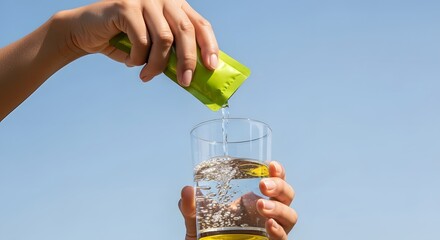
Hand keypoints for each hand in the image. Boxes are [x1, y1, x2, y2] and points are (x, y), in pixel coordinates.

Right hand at [59, 0, 218, 85]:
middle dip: (188, 60)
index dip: (209, 45)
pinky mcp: (127, 6)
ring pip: (164, 38)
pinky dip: (138, 58)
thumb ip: (172, 53)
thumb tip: (193, 75)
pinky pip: (142, 40)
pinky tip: (131, 63)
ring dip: (158, 64)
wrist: (86, 32)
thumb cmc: (123, 41)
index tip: (212, 67)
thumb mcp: (153, 46)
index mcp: (175, 6)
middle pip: (185, 31)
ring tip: (147, 76)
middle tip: (185, 82)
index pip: (200, 24)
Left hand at [178, 161, 297, 239]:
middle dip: (279, 186)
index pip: (275, 180)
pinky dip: (279, 231)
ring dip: (279, 208)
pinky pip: (283, 238)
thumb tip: (187, 190)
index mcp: (254, 199)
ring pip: (290, 216)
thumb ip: (190, 206)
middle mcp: (267, 213)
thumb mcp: (196, 219)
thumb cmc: (205, 235)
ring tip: (262, 205)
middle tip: (263, 185)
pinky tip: (269, 224)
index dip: (278, 172)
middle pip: (287, 195)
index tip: (270, 164)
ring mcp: (271, 230)